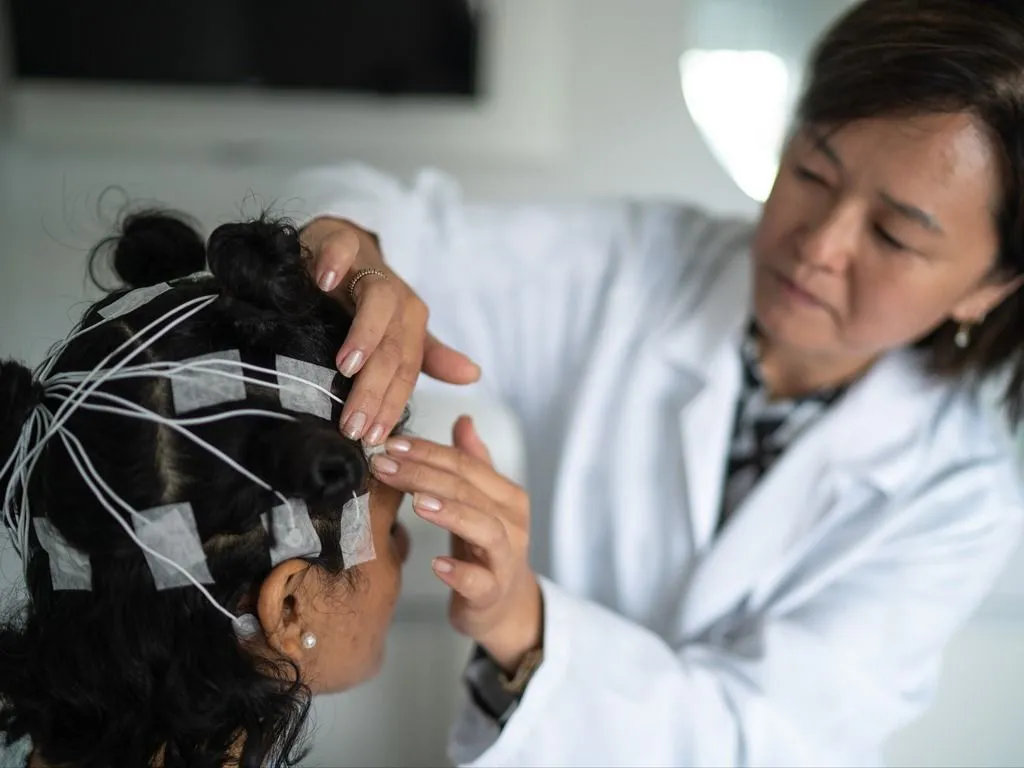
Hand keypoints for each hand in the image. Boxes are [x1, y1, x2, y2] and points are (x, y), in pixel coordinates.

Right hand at [301, 217, 480, 444]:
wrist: (343, 244)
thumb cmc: (369, 298)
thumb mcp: (398, 330)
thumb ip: (428, 356)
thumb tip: (473, 376)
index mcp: (410, 324)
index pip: (405, 372)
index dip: (392, 406)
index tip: (373, 439)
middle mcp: (396, 300)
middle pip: (391, 347)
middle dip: (375, 388)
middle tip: (354, 424)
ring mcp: (369, 270)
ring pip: (377, 302)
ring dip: (365, 334)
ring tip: (347, 366)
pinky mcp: (340, 242)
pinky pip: (341, 248)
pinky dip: (335, 262)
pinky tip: (324, 281)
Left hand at [371, 416, 541, 670]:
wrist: (504, 607)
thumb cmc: (484, 549)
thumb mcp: (479, 503)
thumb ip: (472, 463)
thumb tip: (464, 419)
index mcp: (506, 496)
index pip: (465, 465)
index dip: (428, 451)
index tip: (390, 444)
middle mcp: (512, 523)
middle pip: (469, 490)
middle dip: (424, 474)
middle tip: (384, 466)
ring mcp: (506, 559)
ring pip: (483, 529)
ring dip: (450, 513)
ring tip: (417, 504)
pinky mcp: (493, 593)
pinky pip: (480, 582)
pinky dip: (460, 573)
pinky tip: (436, 565)